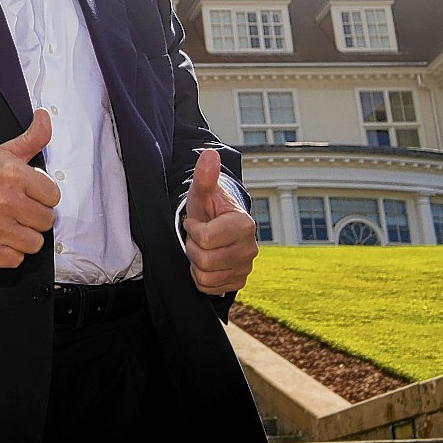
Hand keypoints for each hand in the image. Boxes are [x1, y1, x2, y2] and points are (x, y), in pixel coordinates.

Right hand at [0, 109, 59, 268]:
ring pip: (35, 243)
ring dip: (25, 237)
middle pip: (47, 221)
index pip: (54, 196)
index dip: (43, 196)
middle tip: (19, 211)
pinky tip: (0, 238)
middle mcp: (5, 200)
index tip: (29, 194)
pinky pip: (17, 259)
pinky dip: (10, 253)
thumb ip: (32, 137)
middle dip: (35, 217)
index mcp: (13, 174)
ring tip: (10, 225)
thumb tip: (44, 115)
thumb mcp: (5, 154)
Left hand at [183, 150, 258, 294]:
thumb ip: (205, 176)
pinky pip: (209, 288)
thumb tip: (209, 154)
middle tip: (198, 237)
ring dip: (196, 263)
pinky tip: (207, 262)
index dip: (192, 230)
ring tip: (203, 248)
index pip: (204, 239)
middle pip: (204, 260)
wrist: (218, 227)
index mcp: (244, 225)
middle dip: (192, 248)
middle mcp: (250, 249)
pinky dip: (201, 277)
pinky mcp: (239, 281)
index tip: (196, 221)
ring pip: (205, 277)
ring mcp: (246, 268)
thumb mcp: (203, 192)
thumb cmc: (209, 208)